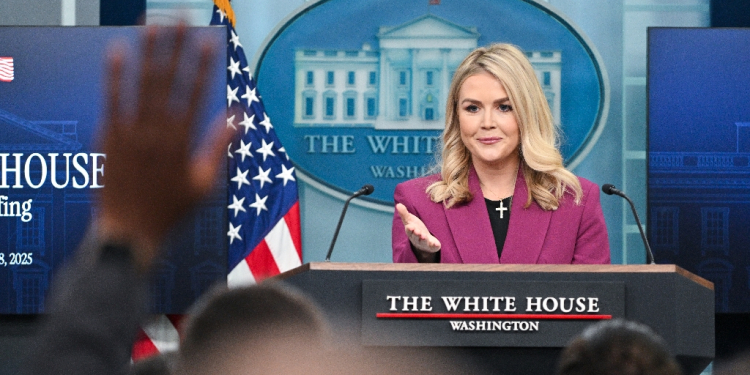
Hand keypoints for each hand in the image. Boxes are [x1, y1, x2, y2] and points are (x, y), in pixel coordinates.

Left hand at [98, 25, 231, 270]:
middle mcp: (157, 133)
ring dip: (147, 53)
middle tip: (179, 19)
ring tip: (152, 25)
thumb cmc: (170, 212)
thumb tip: (239, 116)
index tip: (207, 40)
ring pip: (141, 85)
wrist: (128, 235)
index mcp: (183, 143)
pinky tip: (118, 51)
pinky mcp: (109, 138)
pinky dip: (115, 76)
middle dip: (174, 48)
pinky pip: (112, 101)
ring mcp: (130, 134)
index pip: (195, 95)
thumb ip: (220, 145)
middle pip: (168, 82)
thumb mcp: (204, 183)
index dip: (201, 65)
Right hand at [396, 203, 440, 258]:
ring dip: (423, 239)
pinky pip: (433, 246)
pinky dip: (434, 246)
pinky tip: (436, 244)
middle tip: (417, 231)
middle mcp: (417, 238)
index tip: (410, 226)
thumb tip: (398, 204)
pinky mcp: (432, 246)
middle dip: (416, 234)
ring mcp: (424, 243)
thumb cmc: (415, 229)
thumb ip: (404, 214)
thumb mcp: (409, 220)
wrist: (424, 240)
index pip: (409, 231)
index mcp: (411, 232)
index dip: (410, 229)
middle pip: (416, 237)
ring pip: (423, 242)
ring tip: (424, 236)